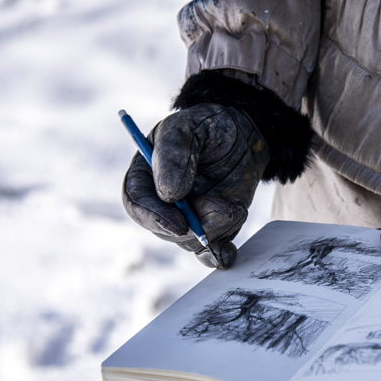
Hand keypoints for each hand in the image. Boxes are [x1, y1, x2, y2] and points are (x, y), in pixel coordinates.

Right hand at [122, 103, 269, 267]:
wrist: (244, 134)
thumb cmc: (209, 126)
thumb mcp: (189, 127)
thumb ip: (174, 154)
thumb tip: (168, 194)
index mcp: (144, 175)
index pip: (136, 204)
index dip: (153, 218)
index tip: (179, 224)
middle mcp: (161, 202)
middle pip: (165, 229)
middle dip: (195, 225)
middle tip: (224, 208)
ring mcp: (186, 218)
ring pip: (191, 241)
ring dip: (217, 228)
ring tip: (236, 204)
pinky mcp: (210, 228)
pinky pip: (209, 252)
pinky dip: (219, 254)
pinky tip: (227, 252)